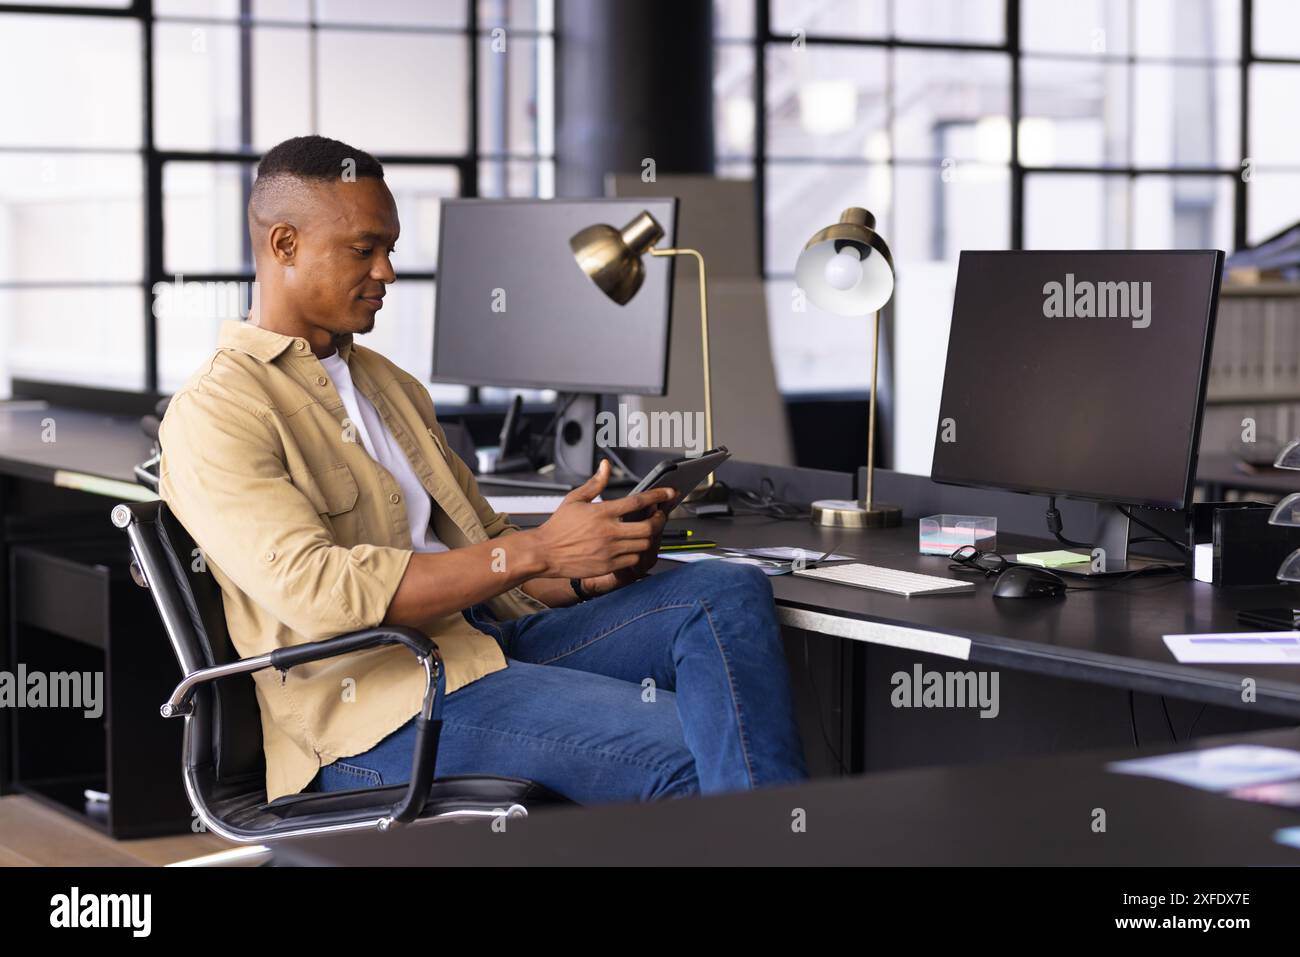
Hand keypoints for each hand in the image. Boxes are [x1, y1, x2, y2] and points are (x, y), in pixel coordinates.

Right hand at [530, 460, 675, 580]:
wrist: (544, 553)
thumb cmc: (558, 526)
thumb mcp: (574, 499)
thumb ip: (594, 483)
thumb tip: (605, 466)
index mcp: (602, 512)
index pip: (638, 501)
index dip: (658, 495)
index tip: (669, 492)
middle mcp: (608, 532)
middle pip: (649, 526)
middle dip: (660, 519)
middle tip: (660, 515)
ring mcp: (610, 550)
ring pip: (644, 544)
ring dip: (650, 536)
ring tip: (648, 530)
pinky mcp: (608, 565)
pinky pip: (634, 559)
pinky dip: (638, 552)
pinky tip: (634, 546)